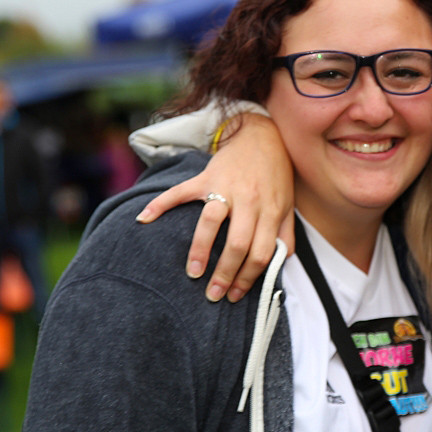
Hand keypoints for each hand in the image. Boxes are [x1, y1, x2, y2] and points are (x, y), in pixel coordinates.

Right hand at [136, 113, 294, 301]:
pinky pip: (181, 191)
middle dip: (225, 273)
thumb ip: (285, 235)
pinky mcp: (206, 177)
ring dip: (200, 249)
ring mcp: (225, 188)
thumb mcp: (287, 205)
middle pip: (238, 243)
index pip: (262, 252)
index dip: (249, 277)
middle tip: (213, 294)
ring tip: (192, 273)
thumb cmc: (275, 176)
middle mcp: (249, 201)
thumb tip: (280, 264)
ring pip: (211, 221)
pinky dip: (160, 204)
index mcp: (269, 211)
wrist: (261, 136)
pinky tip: (144, 219)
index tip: (236, 295)